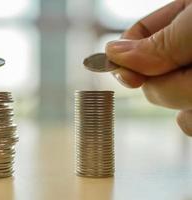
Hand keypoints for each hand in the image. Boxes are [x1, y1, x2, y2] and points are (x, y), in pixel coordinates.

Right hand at [105, 0, 191, 135]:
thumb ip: (156, 42)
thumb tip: (111, 54)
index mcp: (176, 25)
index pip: (133, 38)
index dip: (123, 59)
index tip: (128, 78)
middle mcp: (180, 54)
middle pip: (147, 77)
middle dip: (164, 80)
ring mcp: (190, 81)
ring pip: (165, 100)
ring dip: (184, 94)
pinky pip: (186, 123)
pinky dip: (190, 120)